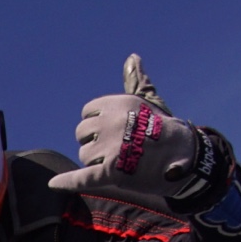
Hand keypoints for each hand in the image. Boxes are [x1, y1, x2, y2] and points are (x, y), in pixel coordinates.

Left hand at [45, 55, 229, 209]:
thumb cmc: (164, 128)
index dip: (97, 125)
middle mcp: (110, 123)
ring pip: (85, 157)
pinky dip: (68, 181)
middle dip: (95, 143)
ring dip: (98, 162)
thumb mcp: (148, 100)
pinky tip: (54, 184)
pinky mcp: (111, 172)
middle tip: (120, 148)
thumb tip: (132, 57)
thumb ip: (135, 80)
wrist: (186, 156)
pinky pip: (83, 177)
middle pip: (82, 135)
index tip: (115, 130)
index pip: (87, 114)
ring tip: (123, 162)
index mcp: (115, 104)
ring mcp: (111, 148)